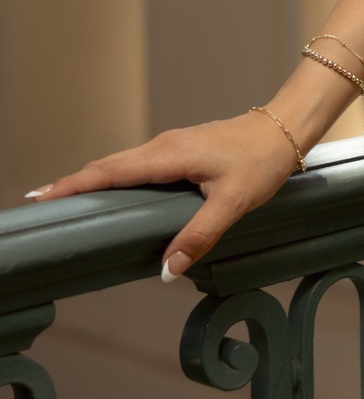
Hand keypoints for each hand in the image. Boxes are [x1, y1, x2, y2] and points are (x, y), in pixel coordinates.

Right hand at [24, 111, 305, 283]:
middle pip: (107, 165)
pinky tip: (111, 189)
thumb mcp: (233, 203)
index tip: (44, 196)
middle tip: (42, 202)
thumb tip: (167, 269)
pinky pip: (137, 162)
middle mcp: (164, 146)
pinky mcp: (181, 148)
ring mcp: (172, 144)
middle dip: (73, 183)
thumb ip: (199, 236)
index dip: (75, 185)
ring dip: (92, 178)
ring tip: (67, 199)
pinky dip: (115, 175)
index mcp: (169, 155)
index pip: (110, 171)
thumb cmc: (262, 161)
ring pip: (122, 162)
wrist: (285, 129)